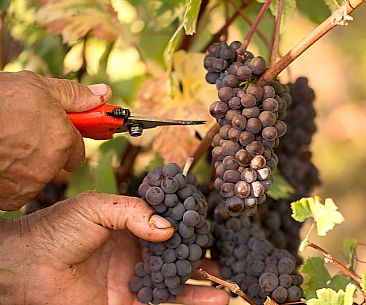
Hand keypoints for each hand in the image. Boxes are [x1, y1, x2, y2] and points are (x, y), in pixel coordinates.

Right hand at [0, 71, 111, 210]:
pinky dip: (10, 179)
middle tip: (23, 136)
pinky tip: (1, 160)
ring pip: (37, 176)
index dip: (66, 140)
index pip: (78, 150)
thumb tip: (104, 94)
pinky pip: (18, 191)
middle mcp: (51, 165)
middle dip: (46, 152)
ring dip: (26, 165)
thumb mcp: (38, 87)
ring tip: (6, 145)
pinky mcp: (12, 198)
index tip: (57, 135)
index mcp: (63, 139)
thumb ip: (74, 95)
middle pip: (57, 163)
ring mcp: (30, 183)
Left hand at [0, 192, 228, 304]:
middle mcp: (136, 250)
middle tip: (224, 253)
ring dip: (201, 280)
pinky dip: (188, 301)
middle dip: (200, 253)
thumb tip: (168, 227)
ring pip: (175, 278)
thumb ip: (134, 212)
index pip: (167, 222)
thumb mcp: (97, 207)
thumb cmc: (58, 228)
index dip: (187, 223)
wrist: (27, 266)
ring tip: (226, 280)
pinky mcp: (129, 301)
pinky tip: (211, 299)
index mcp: (130, 225)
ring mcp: (134, 277)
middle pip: (176, 251)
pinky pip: (163, 301)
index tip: (207, 223)